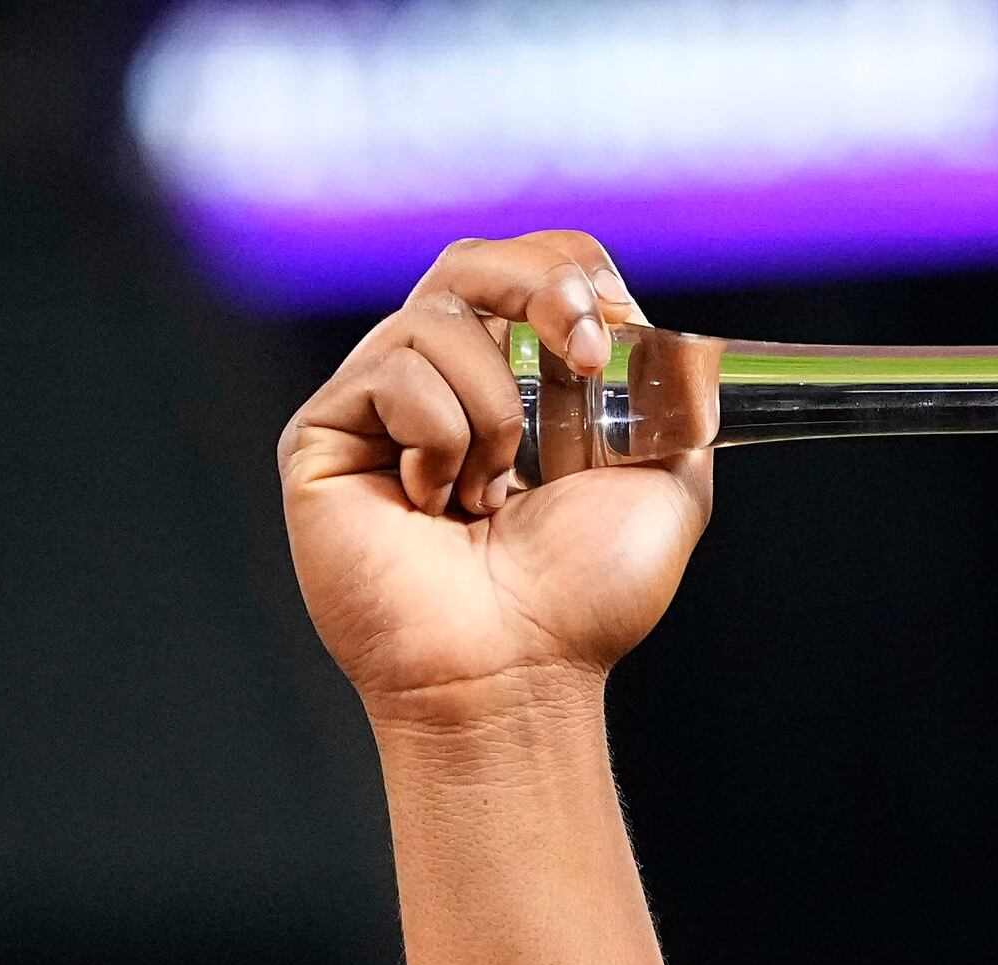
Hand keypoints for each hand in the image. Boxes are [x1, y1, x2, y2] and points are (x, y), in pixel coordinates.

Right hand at [280, 234, 710, 728]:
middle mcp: (444, 383)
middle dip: (540, 289)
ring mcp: (378, 403)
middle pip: (473, 261)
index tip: (612, 342)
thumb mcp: (667, 484)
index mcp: (520, 387)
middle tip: (585, 356)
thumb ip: (672, 400)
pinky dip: (439, 437)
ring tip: (491, 495)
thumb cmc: (584, 598)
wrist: (517, 670)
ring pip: (437, 320)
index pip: (530, 269)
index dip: (570, 273)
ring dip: (494, 411)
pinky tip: (435, 503)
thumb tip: (660, 332)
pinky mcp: (325, 428)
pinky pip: (393, 369)